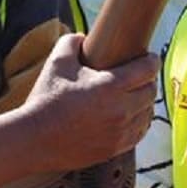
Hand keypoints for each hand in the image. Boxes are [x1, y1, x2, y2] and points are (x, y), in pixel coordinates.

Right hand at [21, 34, 157, 171]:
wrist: (34, 139)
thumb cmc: (46, 99)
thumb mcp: (57, 62)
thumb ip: (72, 42)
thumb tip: (83, 38)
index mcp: (110, 86)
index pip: (146, 70)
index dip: (152, 60)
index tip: (150, 57)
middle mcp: (121, 110)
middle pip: (151, 91)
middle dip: (148, 81)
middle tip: (141, 76)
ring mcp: (120, 132)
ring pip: (147, 114)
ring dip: (145, 103)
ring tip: (136, 96)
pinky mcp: (115, 149)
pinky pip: (139, 133)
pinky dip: (139, 123)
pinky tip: (131, 117)